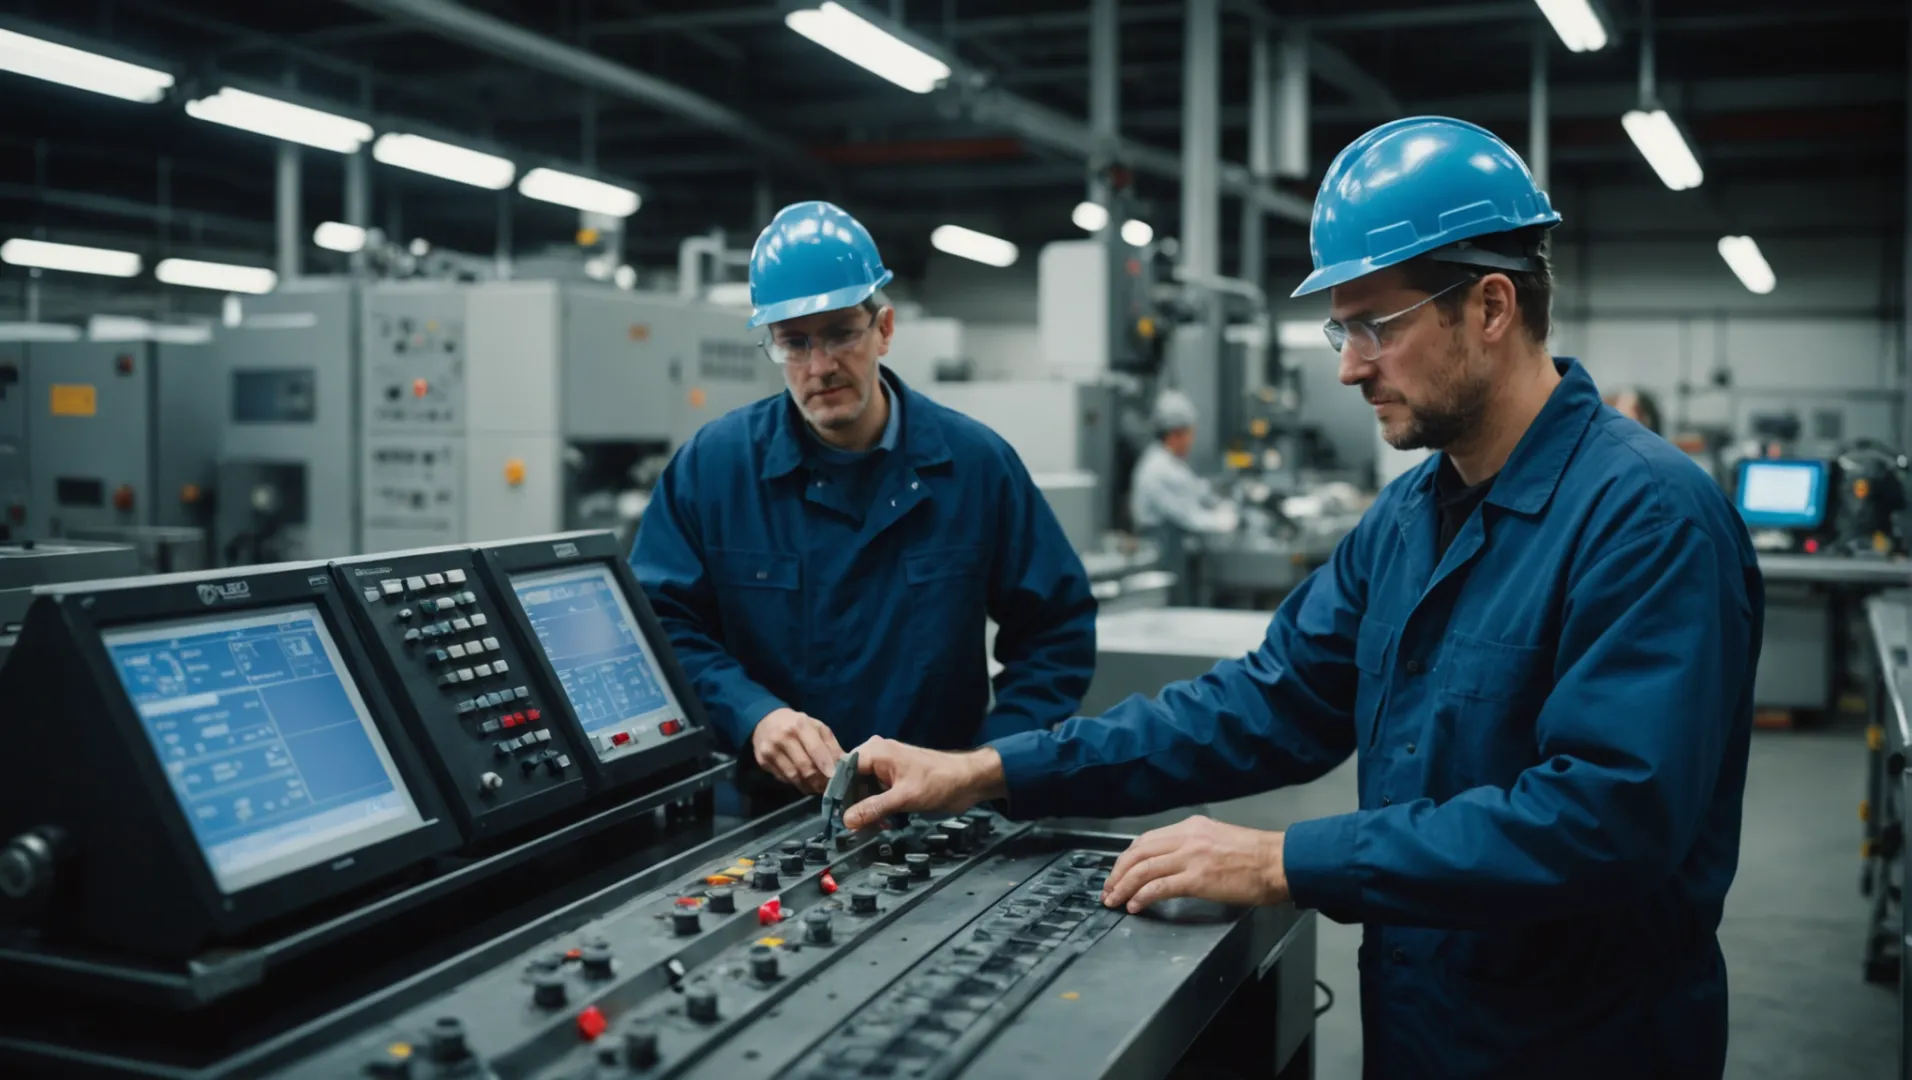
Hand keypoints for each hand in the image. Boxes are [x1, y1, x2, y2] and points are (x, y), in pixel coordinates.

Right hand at [750, 708, 844, 794]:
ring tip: (817, 788)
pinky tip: (803, 783)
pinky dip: (796, 783)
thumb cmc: (797, 725)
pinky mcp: (762, 761)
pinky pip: (783, 778)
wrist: (766, 721)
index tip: (835, 777)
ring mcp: (770, 750)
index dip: (825, 765)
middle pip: (804, 766)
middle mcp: (783, 737)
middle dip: (818, 780)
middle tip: (828, 788)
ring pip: (793, 776)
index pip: (815, 749)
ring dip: (808, 786)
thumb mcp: (817, 727)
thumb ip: (831, 745)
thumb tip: (845, 764)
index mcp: (799, 725)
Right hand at [840, 737, 1006, 829]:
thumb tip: (846, 821)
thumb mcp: (903, 798)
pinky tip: (882, 823)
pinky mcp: (894, 779)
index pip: (842, 771)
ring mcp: (885, 767)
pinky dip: (877, 808)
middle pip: (850, 781)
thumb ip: (873, 808)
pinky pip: (876, 793)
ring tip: (871, 828)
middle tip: (853, 829)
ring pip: (863, 790)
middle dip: (852, 806)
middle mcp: (876, 755)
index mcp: (874, 751)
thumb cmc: (939, 782)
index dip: (836, 794)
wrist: (968, 781)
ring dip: (865, 810)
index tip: (832, 817)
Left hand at [1101, 816, 1288, 912]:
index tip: (1119, 871)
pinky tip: (1134, 905)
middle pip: (1138, 852)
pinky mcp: (1197, 879)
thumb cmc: (1257, 856)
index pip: (1147, 840)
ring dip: (1124, 886)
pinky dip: (1141, 896)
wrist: (1279, 862)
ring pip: (1143, 869)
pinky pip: (1158, 887)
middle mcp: (1187, 838)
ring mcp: (1191, 858)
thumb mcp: (1219, 838)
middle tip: (1109, 888)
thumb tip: (1175, 862)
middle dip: (1118, 871)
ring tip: (1114, 900)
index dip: (1128, 857)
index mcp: (1191, 827)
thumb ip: (1195, 846)